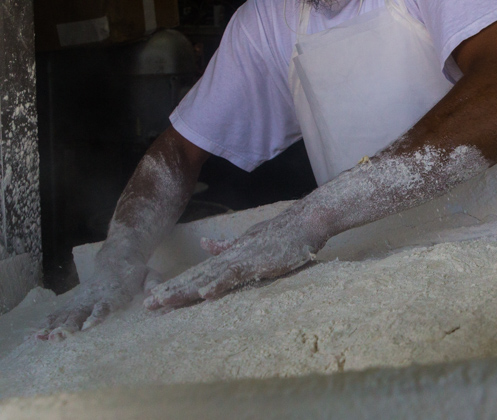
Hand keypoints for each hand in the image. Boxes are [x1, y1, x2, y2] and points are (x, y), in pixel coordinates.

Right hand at [36, 256, 163, 340]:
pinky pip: (60, 312)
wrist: (118, 257)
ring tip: (42, 338)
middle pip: (81, 312)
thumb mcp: (149, 274)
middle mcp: (94, 296)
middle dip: (70, 324)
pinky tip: (37, 334)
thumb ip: (153, 284)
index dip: (97, 315)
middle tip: (59, 336)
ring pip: (67, 313)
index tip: (89, 326)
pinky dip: (49, 322)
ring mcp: (83, 299)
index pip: (105, 305)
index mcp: (114, 292)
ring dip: (54, 326)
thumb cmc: (136, 271)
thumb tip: (154, 296)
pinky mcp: (76, 301)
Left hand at [144, 213, 323, 309]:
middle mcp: (230, 258)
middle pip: (196, 278)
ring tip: (164, 303)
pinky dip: (219, 283)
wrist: (304, 222)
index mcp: (228, 256)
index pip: (197, 274)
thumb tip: (205, 245)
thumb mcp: (249, 240)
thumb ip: (226, 246)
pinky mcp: (257, 263)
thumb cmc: (281, 234)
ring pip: (208, 278)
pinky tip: (204, 294)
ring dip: (186, 290)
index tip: (155, 299)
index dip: (176, 286)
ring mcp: (242, 260)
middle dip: (171, 292)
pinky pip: (235, 275)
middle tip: (148, 306)